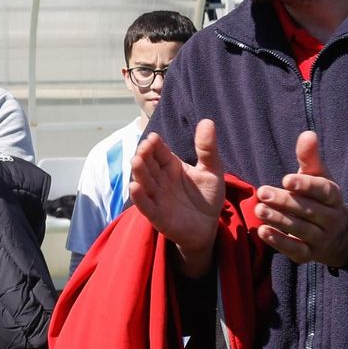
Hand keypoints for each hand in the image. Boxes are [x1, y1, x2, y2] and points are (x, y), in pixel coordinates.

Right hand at [130, 119, 224, 275]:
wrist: (208, 227)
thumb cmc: (207, 197)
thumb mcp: (212, 170)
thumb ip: (207, 148)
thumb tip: (207, 121)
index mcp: (171, 166)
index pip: (159, 152)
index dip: (155, 145)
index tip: (153, 138)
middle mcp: (160, 180)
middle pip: (148, 165)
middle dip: (144, 155)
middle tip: (144, 147)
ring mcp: (157, 197)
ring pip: (144, 182)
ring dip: (138, 172)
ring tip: (136, 161)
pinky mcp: (157, 216)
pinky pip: (146, 206)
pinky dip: (139, 197)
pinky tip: (135, 187)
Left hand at [255, 132, 347, 266]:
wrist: (338, 236)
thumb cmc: (319, 198)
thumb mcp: (318, 177)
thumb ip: (310, 158)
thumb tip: (307, 134)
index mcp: (333, 197)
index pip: (323, 190)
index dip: (306, 185)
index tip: (286, 179)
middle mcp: (331, 218)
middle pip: (308, 210)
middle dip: (284, 201)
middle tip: (262, 192)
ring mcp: (322, 239)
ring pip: (301, 230)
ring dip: (279, 220)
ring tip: (258, 210)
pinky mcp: (309, 255)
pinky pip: (296, 250)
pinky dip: (280, 242)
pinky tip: (263, 232)